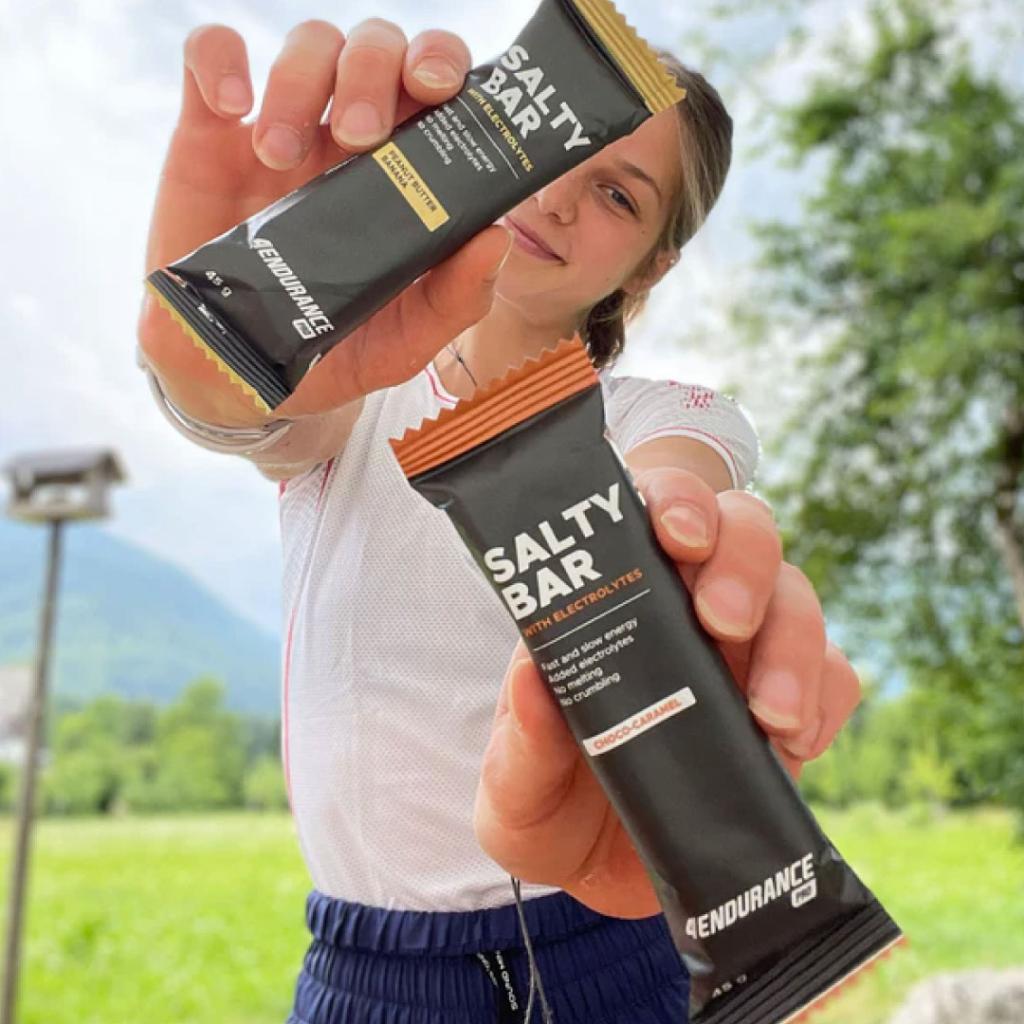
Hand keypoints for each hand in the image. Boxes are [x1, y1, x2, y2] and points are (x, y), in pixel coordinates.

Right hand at [138, 19, 511, 424]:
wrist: (241, 372)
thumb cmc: (335, 349)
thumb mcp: (405, 341)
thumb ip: (456, 299)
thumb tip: (497, 240)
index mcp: (404, 175)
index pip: (436, 86)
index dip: (443, 61)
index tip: (436, 88)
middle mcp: (349, 140)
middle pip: (376, 47)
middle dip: (374, 71)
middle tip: (359, 134)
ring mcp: (284, 130)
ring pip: (307, 43)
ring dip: (300, 80)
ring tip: (279, 157)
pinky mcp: (212, 136)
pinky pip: (211, 54)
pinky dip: (220, 60)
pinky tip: (232, 110)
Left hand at [473, 467, 860, 919]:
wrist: (611, 877)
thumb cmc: (550, 808)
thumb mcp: (515, 793)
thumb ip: (519, 746)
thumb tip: (531, 675)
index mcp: (614, 600)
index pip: (654, 509)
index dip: (675, 501)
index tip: (676, 535)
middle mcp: (686, 608)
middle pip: (742, 531)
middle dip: (741, 561)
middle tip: (722, 620)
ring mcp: (746, 653)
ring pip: (797, 595)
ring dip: (792, 641)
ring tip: (766, 714)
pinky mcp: (792, 706)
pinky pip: (835, 673)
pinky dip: (825, 696)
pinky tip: (793, 743)